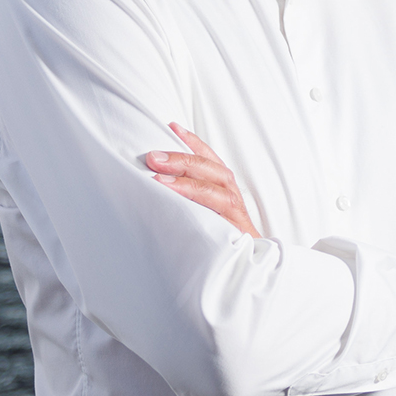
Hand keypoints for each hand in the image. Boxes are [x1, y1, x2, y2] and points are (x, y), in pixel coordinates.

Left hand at [146, 123, 260, 237]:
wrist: (242, 269)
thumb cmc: (218, 239)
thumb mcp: (201, 212)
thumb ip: (187, 195)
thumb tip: (156, 179)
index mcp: (223, 186)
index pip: (208, 157)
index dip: (192, 141)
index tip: (171, 127)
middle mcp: (231, 195)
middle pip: (210, 168)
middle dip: (182, 159)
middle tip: (153, 157)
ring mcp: (235, 213)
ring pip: (215, 189)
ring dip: (187, 182)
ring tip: (160, 180)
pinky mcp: (235, 231)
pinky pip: (219, 217)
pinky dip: (201, 208)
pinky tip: (178, 207)